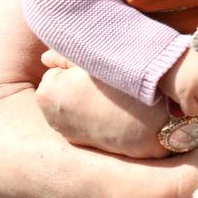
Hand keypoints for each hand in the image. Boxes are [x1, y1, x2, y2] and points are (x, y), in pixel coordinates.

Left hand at [36, 50, 169, 156]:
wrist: (152, 128)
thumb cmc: (125, 90)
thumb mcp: (96, 61)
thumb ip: (66, 55)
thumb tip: (45, 57)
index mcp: (47, 92)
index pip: (57, 67)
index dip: (80, 65)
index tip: (100, 68)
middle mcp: (49, 116)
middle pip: (62, 86)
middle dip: (78, 82)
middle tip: (106, 81)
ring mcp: (64, 132)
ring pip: (72, 102)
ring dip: (85, 97)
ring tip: (111, 96)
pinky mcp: (80, 142)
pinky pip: (82, 118)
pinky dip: (93, 113)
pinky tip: (112, 111)